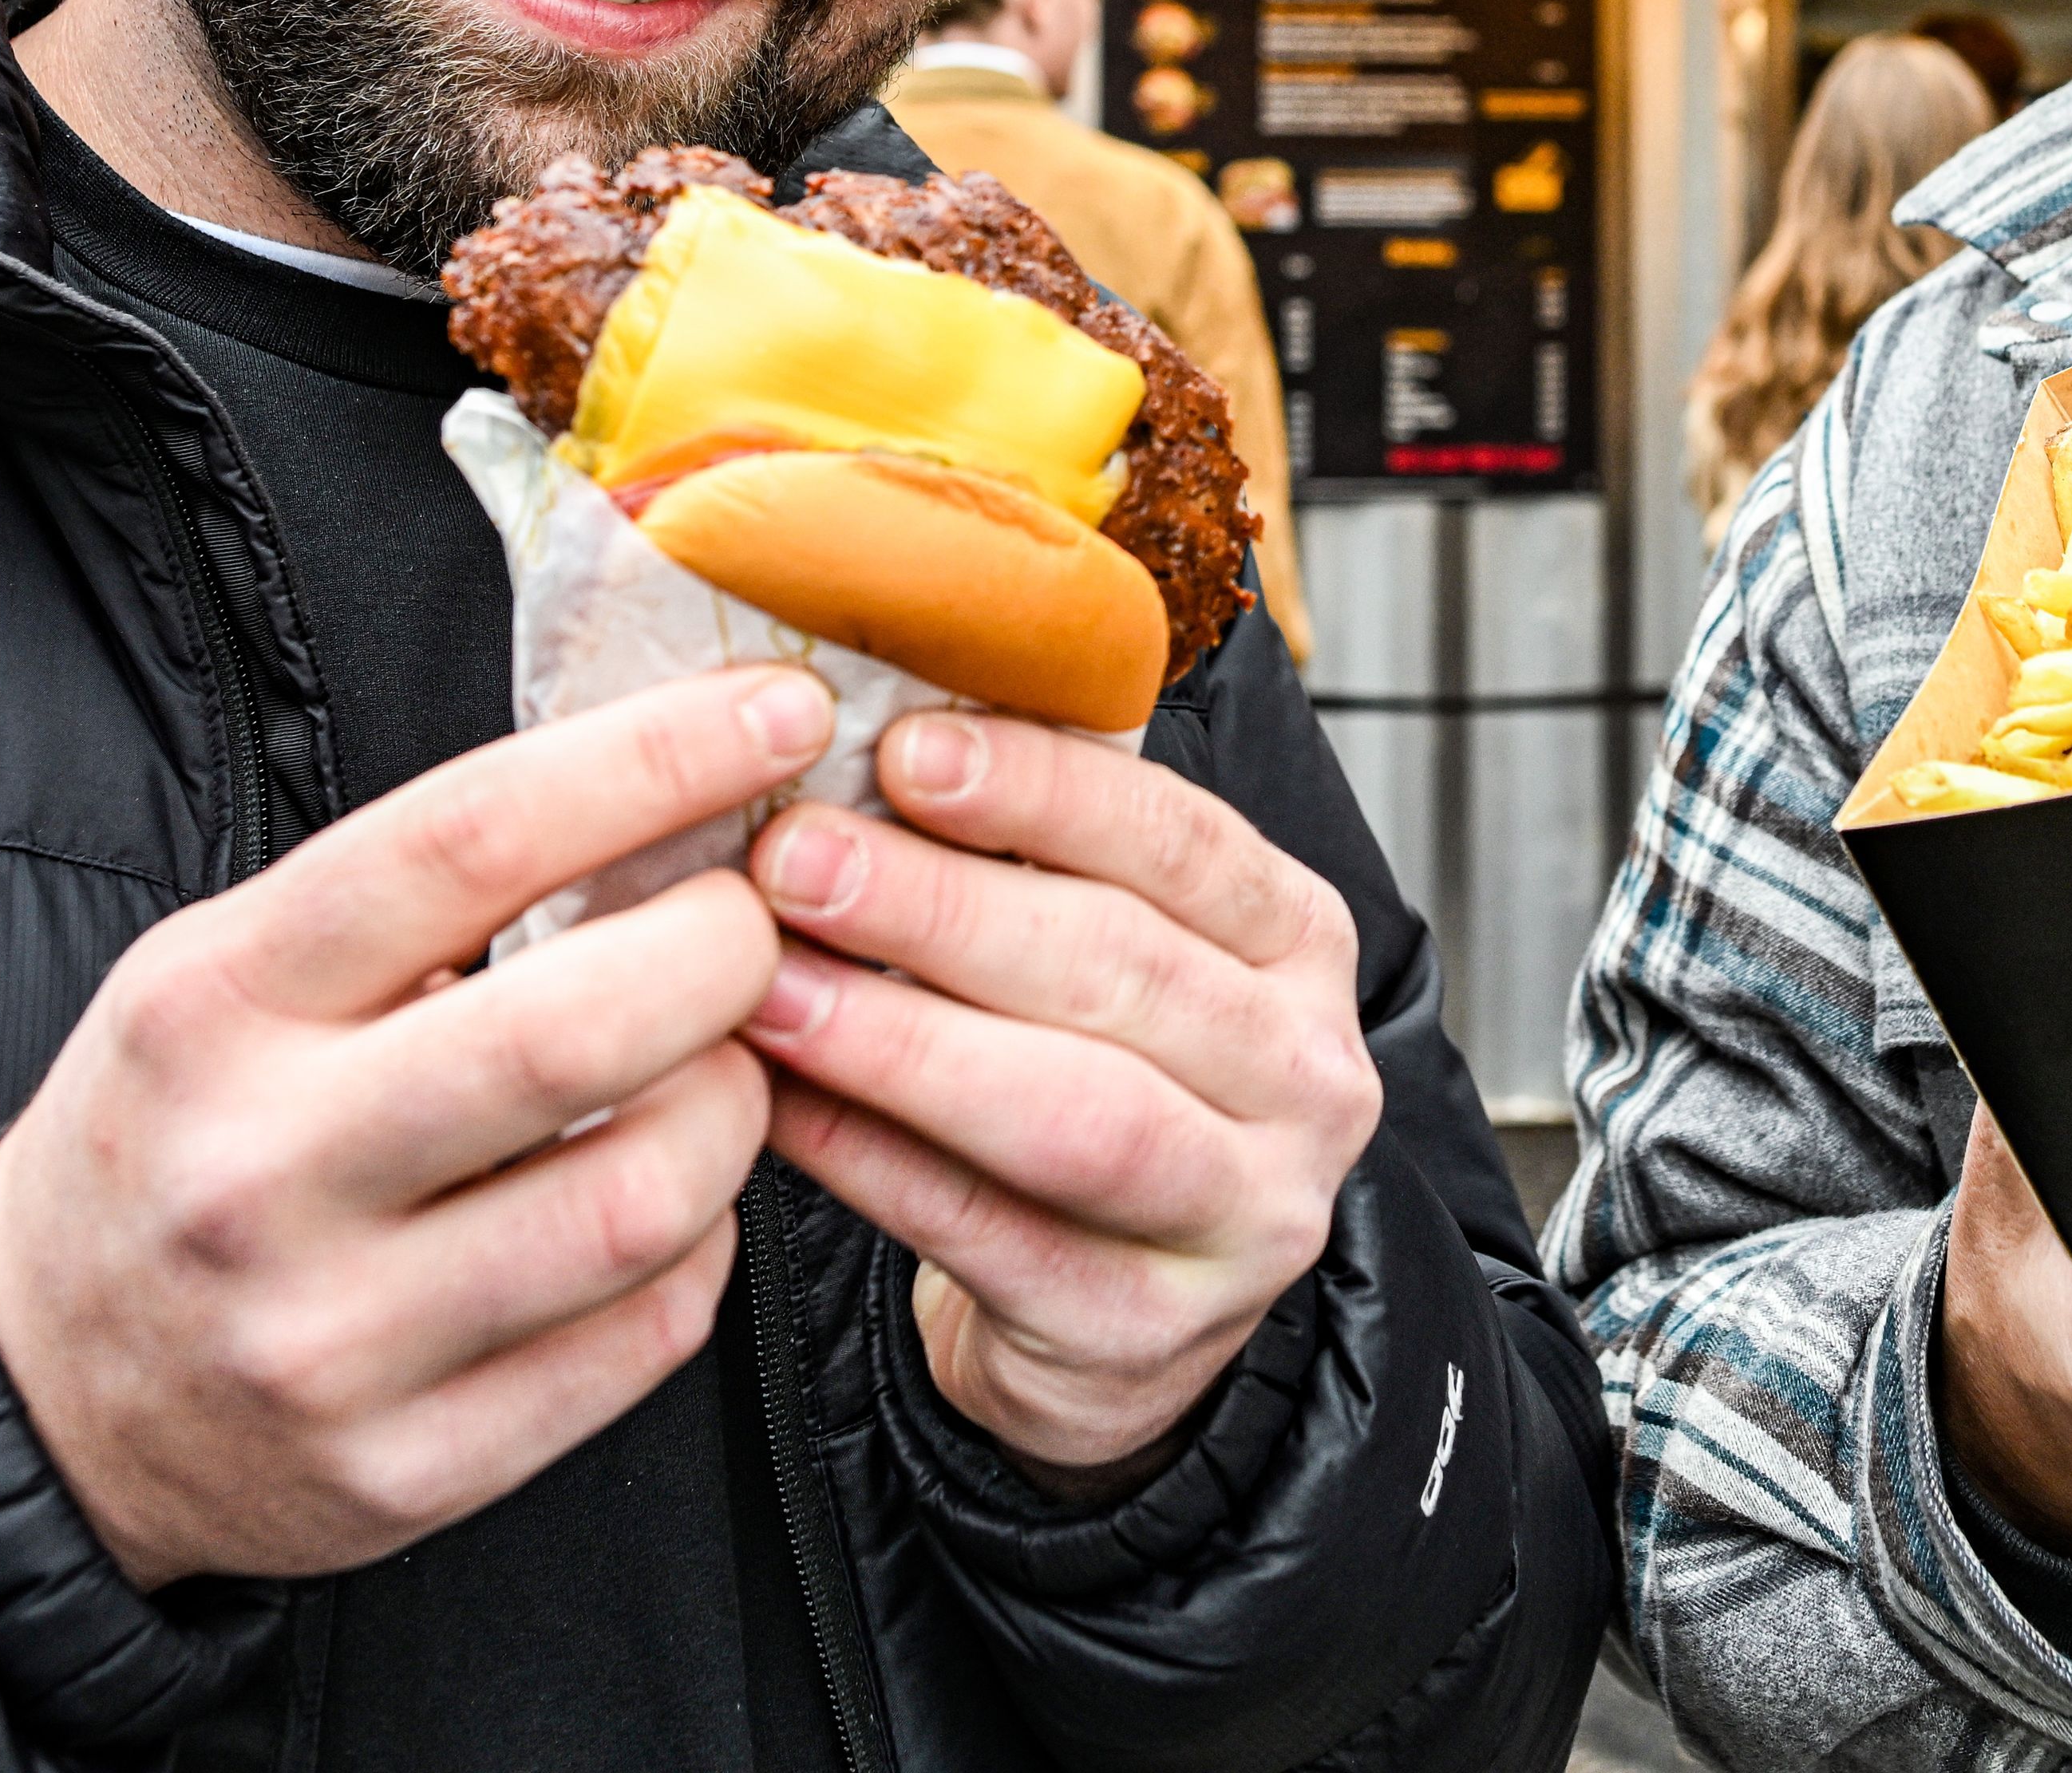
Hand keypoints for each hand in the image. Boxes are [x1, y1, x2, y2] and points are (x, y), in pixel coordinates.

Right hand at [0, 667, 830, 1584]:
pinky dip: (698, 1248)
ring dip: (733, 1108)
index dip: (655, 759)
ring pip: (644, 1197)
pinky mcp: (404, 1470)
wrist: (41, 1395)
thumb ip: (417, 893)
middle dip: (727, 950)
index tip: (777, 709)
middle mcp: (262, 1171)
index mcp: (218, 1004)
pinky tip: (658, 1208)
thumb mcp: (229, 971)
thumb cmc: (181, 1133)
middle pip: (582, 1030)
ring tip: (708, 1072)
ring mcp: (331, 1338)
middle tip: (747, 928)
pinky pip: (645, 1335)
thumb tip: (663, 785)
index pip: (470, 839)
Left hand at [742, 709, 1379, 1486]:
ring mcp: (1244, 1214)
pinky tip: (778, 1102)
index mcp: (1297, 941)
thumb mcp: (1109, 951)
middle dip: (939, 908)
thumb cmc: (1093, 1080)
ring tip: (767, 986)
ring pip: (1071, 1112)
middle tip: (794, 860)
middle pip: (1120, 969)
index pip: (1181, 840)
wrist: (1119, 1315)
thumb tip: (856, 740)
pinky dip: (870, 1161)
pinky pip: (986, 1232)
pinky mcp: (1144, 1331)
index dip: (1039, 789)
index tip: (901, 749)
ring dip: (902, 1039)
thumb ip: (1027, 857)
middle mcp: (1303, 1075)